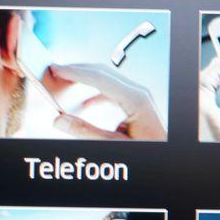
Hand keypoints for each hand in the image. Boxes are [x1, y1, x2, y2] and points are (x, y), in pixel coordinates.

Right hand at [43, 62, 167, 140]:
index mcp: (135, 99)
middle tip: (54, 70)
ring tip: (64, 83)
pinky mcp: (137, 104)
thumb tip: (59, 119)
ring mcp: (139, 96)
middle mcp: (138, 93)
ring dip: (84, 81)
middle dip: (77, 71)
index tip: (55, 68)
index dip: (74, 72)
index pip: (99, 78)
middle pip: (102, 73)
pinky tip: (82, 105)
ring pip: (107, 81)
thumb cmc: (146, 149)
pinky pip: (113, 92)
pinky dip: (95, 95)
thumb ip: (86, 131)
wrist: (165, 151)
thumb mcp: (114, 143)